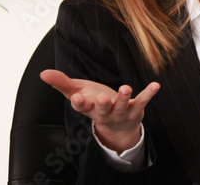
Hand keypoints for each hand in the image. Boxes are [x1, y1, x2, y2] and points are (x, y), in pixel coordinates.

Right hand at [40, 69, 159, 152]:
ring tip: (125, 88)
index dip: (79, 103)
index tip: (76, 97)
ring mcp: (121, 112)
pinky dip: (149, 94)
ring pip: (122, 107)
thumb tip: (43, 73)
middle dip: (102, 105)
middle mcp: (104, 112)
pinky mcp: (136, 109)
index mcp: (89, 108)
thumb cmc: (95, 103)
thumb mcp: (77, 92)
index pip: (82, 107)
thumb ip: (62, 83)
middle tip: (102, 98)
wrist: (117, 126)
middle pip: (102, 110)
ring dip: (124, 98)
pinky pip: (143, 101)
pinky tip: (156, 85)